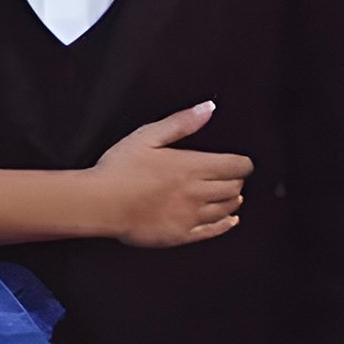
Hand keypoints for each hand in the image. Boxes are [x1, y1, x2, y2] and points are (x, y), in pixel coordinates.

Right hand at [92, 105, 249, 246]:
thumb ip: (181, 122)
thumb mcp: (148, 136)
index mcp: (192, 166)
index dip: (243, 164)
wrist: (100, 204)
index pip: (236, 166)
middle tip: (231, 177)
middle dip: (236, 181)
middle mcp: (197, 192)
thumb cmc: (119, 168)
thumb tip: (208, 108)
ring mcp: (190, 216)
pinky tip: (230, 219)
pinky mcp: (181, 235)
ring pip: (227, 209)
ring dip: (233, 201)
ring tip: (230, 195)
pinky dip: (226, 224)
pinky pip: (213, 231)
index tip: (241, 163)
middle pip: (234, 188)